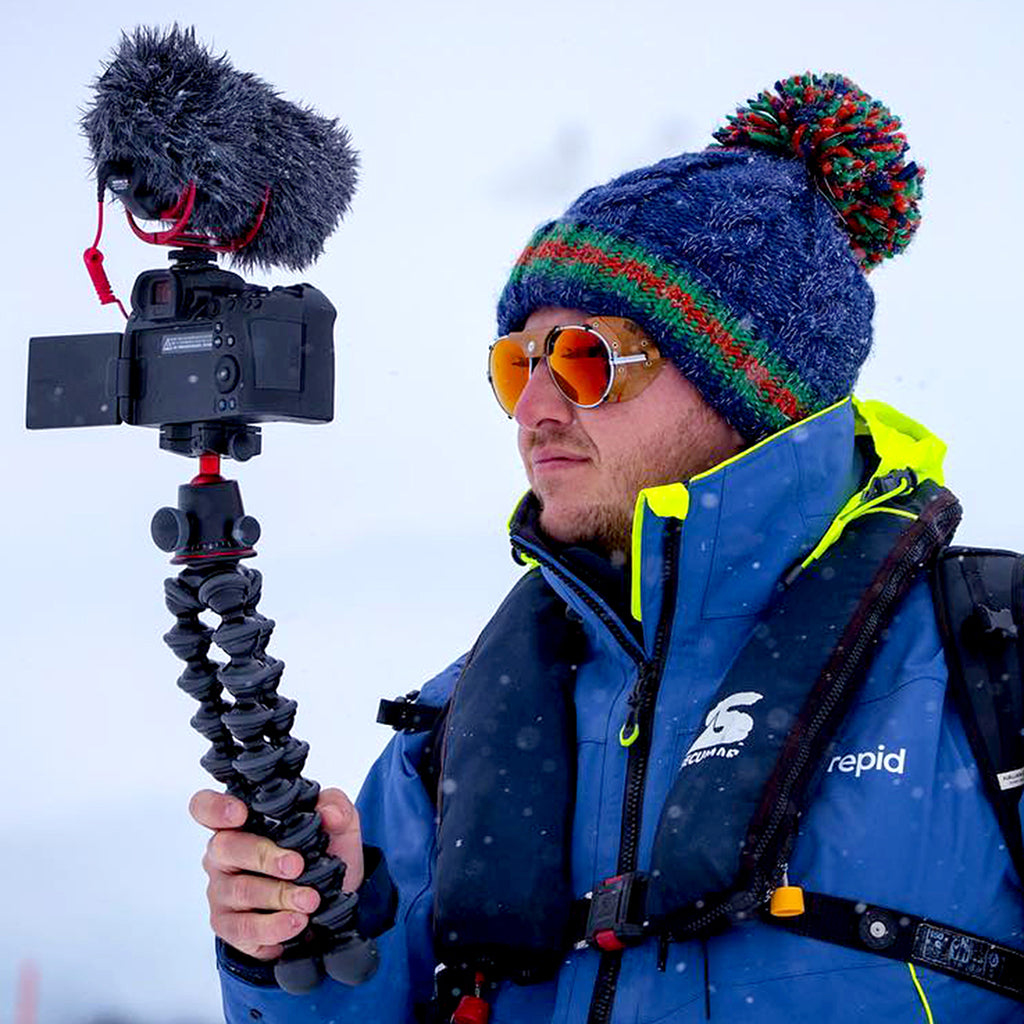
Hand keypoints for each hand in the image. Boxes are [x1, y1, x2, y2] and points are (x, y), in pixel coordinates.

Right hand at [190, 787, 364, 959]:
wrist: (330, 899)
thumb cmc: (320, 852)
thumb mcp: (337, 824)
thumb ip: (335, 806)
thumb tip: (330, 813)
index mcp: (240, 821)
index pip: (206, 807)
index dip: (215, 808)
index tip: (241, 813)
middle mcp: (223, 854)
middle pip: (226, 848)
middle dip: (264, 856)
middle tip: (297, 866)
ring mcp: (222, 891)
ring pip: (241, 892)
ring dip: (277, 897)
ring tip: (309, 902)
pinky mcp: (229, 926)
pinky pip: (244, 930)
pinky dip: (272, 929)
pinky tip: (294, 925)